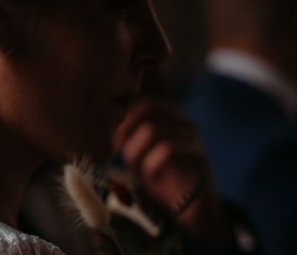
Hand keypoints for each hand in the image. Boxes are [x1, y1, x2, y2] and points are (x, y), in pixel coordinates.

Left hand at [114, 100, 226, 240]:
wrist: (189, 206)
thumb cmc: (160, 176)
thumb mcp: (138, 152)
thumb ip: (126, 134)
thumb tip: (108, 118)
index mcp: (170, 116)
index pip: (143, 101)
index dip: (124, 118)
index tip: (117, 141)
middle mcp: (183, 120)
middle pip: (146, 111)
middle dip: (128, 132)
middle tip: (124, 154)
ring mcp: (193, 135)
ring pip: (153, 130)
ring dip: (136, 150)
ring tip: (135, 167)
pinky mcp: (200, 154)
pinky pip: (168, 148)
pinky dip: (151, 162)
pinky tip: (148, 175)